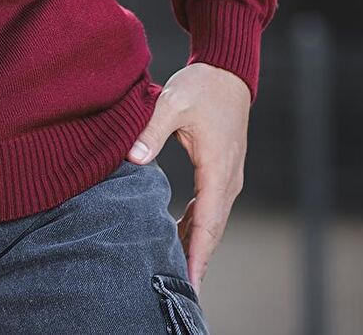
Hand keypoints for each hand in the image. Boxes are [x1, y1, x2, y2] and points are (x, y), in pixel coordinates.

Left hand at [126, 61, 250, 293]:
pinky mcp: (222, 170)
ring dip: (196, 243)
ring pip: (212, 220)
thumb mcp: (173, 103)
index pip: (208, 222)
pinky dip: (198, 224)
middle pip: (213, 229)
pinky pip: (210, 206)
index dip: (198, 254)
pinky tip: (180, 234)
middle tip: (181, 289)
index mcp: (217, 168)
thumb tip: (134, 158)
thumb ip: (152, 130)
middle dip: (198, 259)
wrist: (227, 72)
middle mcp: (227, 178)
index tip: (191, 281)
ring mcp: (227, 176)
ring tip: (176, 269)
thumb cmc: (201, 86)